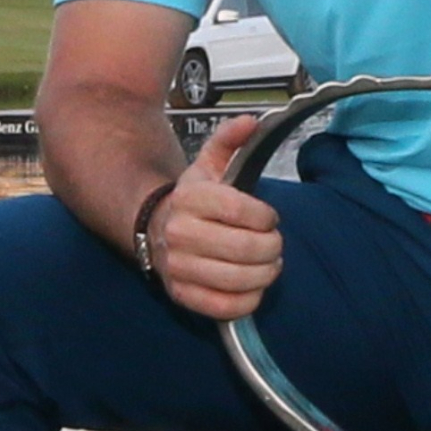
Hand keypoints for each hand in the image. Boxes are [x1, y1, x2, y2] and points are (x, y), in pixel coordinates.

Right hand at [148, 114, 283, 319]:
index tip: (269, 218)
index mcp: (190, 198)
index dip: (265, 217)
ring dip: (265, 274)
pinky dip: (248, 300)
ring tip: (269, 264)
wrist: (156, 228)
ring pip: (238, 279)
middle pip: (245, 248)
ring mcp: (178, 267)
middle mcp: (179, 233)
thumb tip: (251, 122)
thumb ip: (229, 140)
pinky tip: (253, 286)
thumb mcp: (209, 165)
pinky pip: (225, 307)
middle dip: (272, 247)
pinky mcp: (182, 295)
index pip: (240, 210)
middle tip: (274, 244)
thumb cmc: (194, 200)